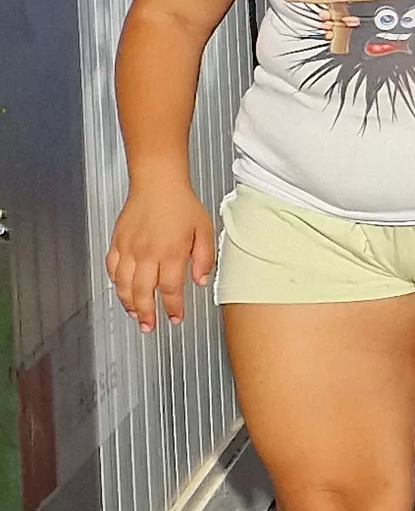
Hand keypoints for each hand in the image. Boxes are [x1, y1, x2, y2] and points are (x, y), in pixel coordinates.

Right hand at [106, 189, 215, 332]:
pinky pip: (112, 268)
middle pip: (143, 293)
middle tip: (150, 328)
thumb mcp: (205, 231)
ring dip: (129, 303)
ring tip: (136, 315)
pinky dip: (115, 283)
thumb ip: (205, 259)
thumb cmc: (182, 204)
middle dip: (147, 314)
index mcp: (171, 253)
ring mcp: (129, 248)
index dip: (173, 308)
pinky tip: (121, 290)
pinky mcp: (117, 242)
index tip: (176, 318)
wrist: (158, 183)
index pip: (170, 290)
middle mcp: (147, 254)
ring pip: (123, 284)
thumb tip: (202, 281)